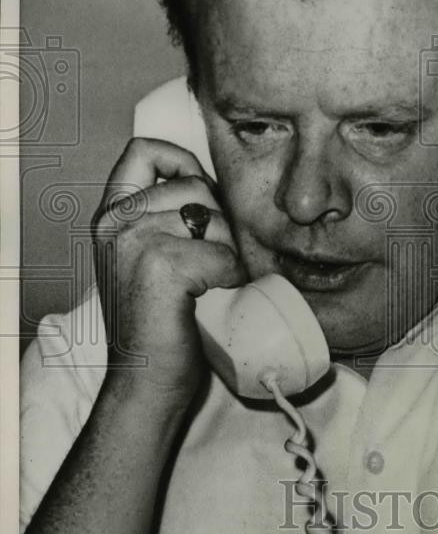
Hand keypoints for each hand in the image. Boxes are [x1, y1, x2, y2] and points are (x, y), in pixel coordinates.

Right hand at [91, 138, 246, 400]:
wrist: (145, 383)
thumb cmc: (161, 325)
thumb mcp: (148, 258)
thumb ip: (164, 219)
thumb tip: (212, 185)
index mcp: (111, 216)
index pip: (144, 150)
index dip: (182, 161)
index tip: (201, 193)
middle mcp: (116, 222)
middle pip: (197, 186)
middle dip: (219, 224)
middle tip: (208, 269)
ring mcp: (135, 240)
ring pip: (215, 219)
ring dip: (226, 254)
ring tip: (207, 287)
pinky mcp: (162, 265)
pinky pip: (224, 255)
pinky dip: (230, 280)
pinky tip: (210, 301)